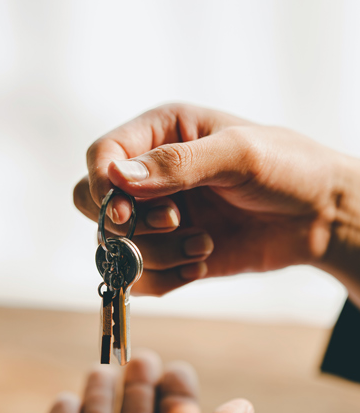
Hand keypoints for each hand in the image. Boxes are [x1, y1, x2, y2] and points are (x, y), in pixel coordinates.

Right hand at [74, 103, 359, 299]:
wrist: (319, 217)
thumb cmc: (288, 168)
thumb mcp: (238, 154)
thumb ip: (177, 164)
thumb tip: (116, 176)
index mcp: (162, 133)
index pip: (101, 157)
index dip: (101, 185)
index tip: (124, 211)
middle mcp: (152, 176)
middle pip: (94, 204)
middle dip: (128, 224)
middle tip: (173, 222)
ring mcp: (159, 217)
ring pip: (117, 247)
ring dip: (158, 254)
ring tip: (204, 244)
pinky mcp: (171, 253)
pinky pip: (141, 277)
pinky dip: (164, 279)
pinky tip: (201, 265)